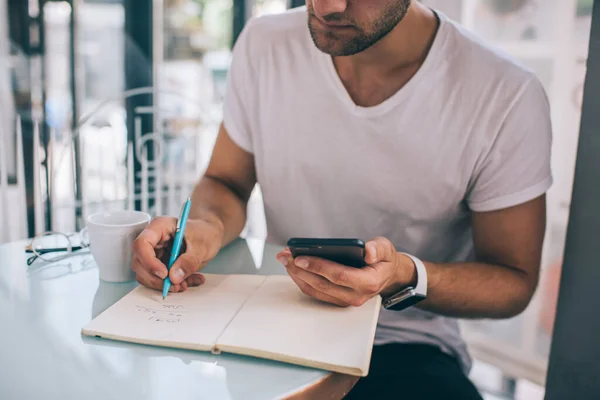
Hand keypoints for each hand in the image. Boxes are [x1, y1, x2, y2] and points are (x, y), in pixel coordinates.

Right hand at [131, 215, 223, 292]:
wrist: (210, 234)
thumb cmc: (205, 232)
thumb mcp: (202, 246)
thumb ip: (188, 261)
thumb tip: (173, 277)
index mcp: (159, 227)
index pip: (142, 244)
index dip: (149, 262)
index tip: (164, 274)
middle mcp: (153, 240)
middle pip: (139, 262)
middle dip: (156, 279)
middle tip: (175, 286)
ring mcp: (154, 253)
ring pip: (146, 274)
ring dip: (163, 284)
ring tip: (184, 284)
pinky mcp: (159, 264)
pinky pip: (158, 279)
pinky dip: (172, 284)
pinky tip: (188, 281)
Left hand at [276, 237, 416, 306]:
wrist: (387, 275)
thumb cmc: (383, 259)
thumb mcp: (386, 248)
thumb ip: (378, 249)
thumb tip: (368, 251)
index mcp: (368, 282)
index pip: (339, 276)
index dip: (318, 267)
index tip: (301, 257)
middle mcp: (355, 296)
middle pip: (322, 284)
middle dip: (300, 270)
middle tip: (285, 256)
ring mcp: (345, 301)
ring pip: (316, 290)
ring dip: (297, 275)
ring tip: (285, 259)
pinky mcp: (336, 300)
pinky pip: (315, 292)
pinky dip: (301, 279)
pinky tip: (293, 267)